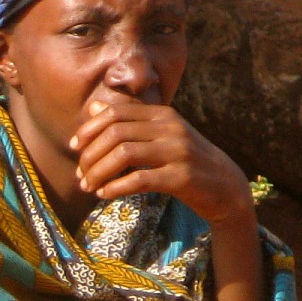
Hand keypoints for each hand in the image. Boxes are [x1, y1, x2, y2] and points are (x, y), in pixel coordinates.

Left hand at [69, 93, 253, 225]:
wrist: (226, 187)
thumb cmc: (185, 161)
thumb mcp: (159, 135)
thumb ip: (129, 121)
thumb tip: (94, 106)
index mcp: (162, 114)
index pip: (116, 113)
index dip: (89, 129)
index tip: (75, 148)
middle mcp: (171, 128)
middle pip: (116, 133)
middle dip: (90, 155)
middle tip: (80, 174)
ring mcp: (178, 151)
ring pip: (125, 154)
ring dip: (99, 172)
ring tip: (88, 187)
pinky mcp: (182, 177)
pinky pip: (140, 180)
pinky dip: (116, 187)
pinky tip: (104, 194)